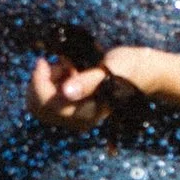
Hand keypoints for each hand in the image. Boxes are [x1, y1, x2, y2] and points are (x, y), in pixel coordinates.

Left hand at [28, 45, 166, 132]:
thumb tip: (66, 93)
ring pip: (39, 104)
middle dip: (40, 82)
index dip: (39, 80)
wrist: (141, 71)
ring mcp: (74, 116)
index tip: (44, 59)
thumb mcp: (110, 69)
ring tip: (67, 67)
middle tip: (58, 63)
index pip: (47, 102)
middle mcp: (77, 120)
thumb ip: (88, 81)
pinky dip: (50, 83)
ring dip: (45, 81)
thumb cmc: (129, 68)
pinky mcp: (72, 110)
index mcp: (86, 113)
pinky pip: (47, 100)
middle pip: (37, 106)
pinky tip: (67, 72)